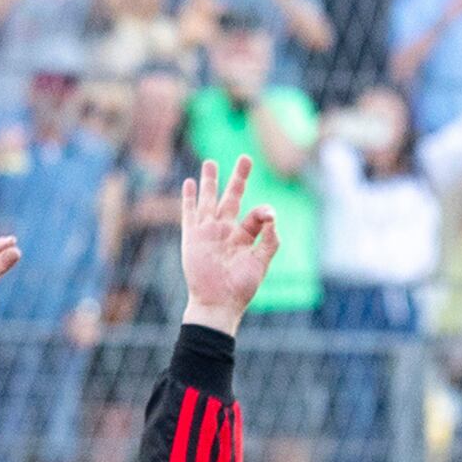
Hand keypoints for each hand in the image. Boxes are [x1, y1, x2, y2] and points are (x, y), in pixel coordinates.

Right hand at [178, 157, 279, 332]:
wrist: (218, 303)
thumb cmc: (240, 288)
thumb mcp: (260, 263)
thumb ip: (270, 241)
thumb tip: (272, 216)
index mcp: (244, 236)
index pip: (255, 215)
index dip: (263, 212)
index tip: (268, 215)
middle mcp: (226, 230)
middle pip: (232, 197)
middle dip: (238, 178)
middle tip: (245, 158)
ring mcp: (208, 232)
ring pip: (209, 199)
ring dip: (210, 181)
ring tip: (211, 162)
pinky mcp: (192, 237)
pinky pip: (189, 213)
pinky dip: (189, 198)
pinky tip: (190, 183)